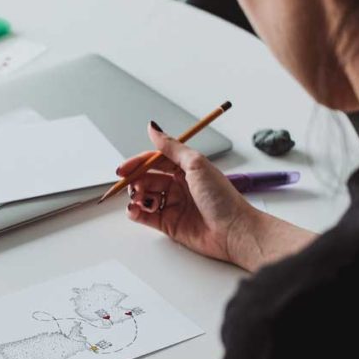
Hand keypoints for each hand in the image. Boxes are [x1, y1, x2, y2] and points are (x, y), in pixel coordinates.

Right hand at [121, 122, 256, 265]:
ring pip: (145, 196)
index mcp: (186, 168)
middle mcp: (178, 185)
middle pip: (147, 178)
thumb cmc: (222, 198)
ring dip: (136, 196)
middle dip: (135, 180)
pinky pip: (145, 216)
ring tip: (140, 198)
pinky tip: (135, 210)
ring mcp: (173, 205)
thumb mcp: (196, 164)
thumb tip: (153, 128)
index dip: (138, 163)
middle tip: (129, 184)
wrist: (234, 231)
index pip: (155, 161)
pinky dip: (136, 212)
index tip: (124, 168)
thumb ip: (171, 147)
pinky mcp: (169, 224)